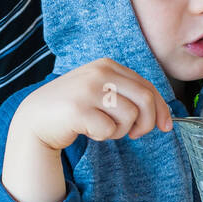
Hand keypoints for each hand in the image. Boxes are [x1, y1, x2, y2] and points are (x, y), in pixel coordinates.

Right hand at [2, 59, 172, 201]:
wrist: (36, 118)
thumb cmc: (73, 107)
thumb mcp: (101, 90)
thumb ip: (127, 95)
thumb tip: (164, 118)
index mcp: (107, 65)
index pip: (147, 86)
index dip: (161, 109)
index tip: (166, 126)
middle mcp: (99, 73)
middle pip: (145, 99)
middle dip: (147, 122)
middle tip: (135, 133)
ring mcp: (87, 90)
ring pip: (130, 116)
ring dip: (121, 131)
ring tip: (103, 128)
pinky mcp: (78, 110)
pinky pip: (109, 130)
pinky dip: (103, 136)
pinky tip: (88, 130)